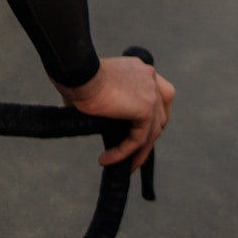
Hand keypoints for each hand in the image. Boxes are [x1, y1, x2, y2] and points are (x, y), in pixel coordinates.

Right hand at [55, 55, 175, 168]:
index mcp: (141, 71)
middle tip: (136, 155)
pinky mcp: (144, 108)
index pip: (157, 97)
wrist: (78, 72)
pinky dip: (125, 152)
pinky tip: (108, 159)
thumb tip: (97, 118)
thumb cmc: (77, 77)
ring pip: (152, 129)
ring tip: (126, 165)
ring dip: (140, 151)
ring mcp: (151, 92)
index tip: (137, 134)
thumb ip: (106, 103)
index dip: (150, 118)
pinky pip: (139, 137)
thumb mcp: (97, 88)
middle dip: (149, 137)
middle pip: (160, 114)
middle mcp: (151, 78)